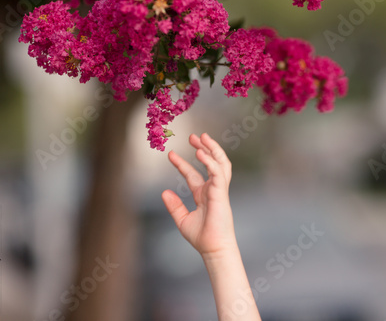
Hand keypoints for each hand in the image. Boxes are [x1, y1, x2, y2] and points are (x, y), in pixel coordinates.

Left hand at [162, 133, 236, 255]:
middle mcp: (212, 189)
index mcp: (204, 195)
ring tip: (202, 137)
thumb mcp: (182, 220)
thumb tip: (164, 192)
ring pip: (220, 163)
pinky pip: (218, 173)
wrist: (213, 248)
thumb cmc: (201, 237)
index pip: (193, 174)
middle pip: (211, 163)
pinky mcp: (221, 193)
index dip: (182, 163)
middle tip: (193, 136)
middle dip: (203, 148)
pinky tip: (200, 153)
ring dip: (212, 149)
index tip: (170, 154)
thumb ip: (174, 206)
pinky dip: (210, 162)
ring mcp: (219, 190)